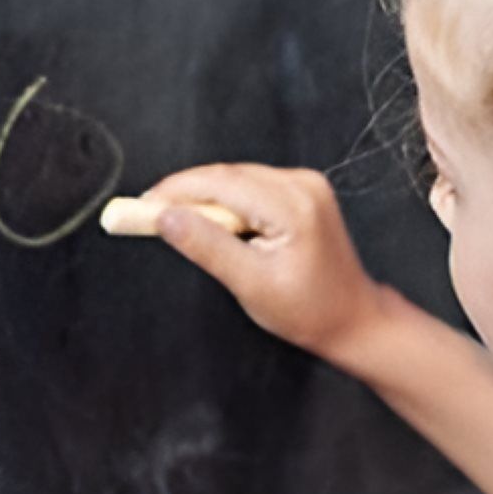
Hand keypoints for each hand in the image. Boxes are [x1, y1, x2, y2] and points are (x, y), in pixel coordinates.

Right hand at [142, 164, 385, 358]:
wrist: (353, 318)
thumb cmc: (307, 311)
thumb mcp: (251, 285)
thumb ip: (208, 247)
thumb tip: (164, 218)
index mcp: (293, 206)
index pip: (221, 184)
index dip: (175, 191)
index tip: (139, 207)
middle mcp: (302, 183)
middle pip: (227, 175)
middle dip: (184, 192)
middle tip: (145, 213)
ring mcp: (306, 184)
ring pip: (237, 178)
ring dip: (203, 196)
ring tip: (170, 219)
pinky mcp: (304, 190)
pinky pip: (252, 185)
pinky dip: (225, 200)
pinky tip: (208, 220)